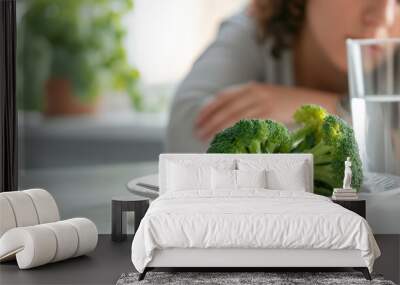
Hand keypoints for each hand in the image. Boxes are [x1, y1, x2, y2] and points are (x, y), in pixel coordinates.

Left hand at [195, 82, 339, 141]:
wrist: (317, 102)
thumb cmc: (288, 104)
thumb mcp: (266, 99)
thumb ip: (248, 104)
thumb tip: (227, 119)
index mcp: (252, 87)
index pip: (223, 97)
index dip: (208, 108)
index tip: (197, 119)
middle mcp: (255, 92)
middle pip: (225, 107)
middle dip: (209, 120)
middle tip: (197, 132)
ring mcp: (264, 102)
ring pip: (234, 116)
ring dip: (218, 127)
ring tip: (206, 138)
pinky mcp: (273, 113)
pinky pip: (249, 123)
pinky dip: (236, 131)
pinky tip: (227, 138)